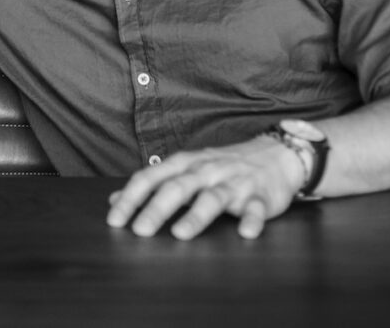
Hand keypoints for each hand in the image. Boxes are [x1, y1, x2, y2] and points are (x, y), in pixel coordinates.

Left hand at [107, 136, 305, 239]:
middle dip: (157, 208)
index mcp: (186, 164)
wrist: (275, 154)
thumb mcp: (186, 170)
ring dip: (197, 215)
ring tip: (181, 234)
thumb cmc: (222, 166)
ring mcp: (235, 182)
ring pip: (214, 197)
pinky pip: (257, 208)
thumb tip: (114, 200)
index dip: (132, 197)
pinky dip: (252, 219)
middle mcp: (207, 170)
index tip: (115, 220)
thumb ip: (153, 184)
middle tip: (139, 231)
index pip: (152, 177)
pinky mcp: (261, 196)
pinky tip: (245, 233)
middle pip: (179, 186)